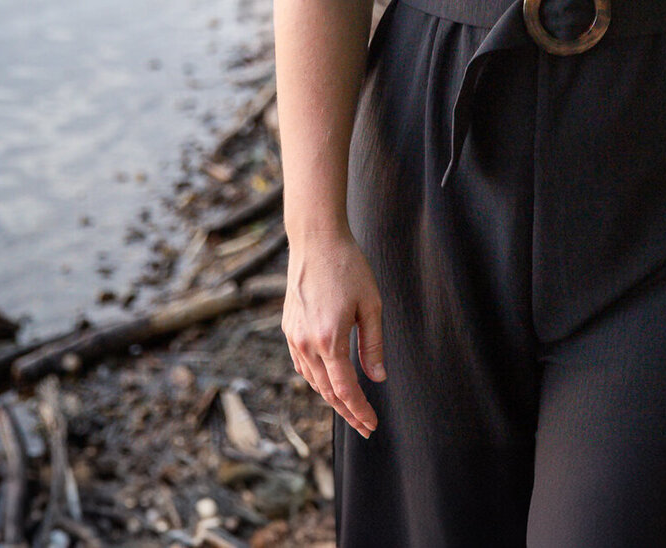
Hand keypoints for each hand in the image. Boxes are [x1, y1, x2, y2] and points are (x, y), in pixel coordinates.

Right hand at [283, 230, 386, 437]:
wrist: (316, 239)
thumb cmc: (348, 266)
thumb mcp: (371, 304)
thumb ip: (373, 345)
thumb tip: (377, 378)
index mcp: (329, 339)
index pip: (345, 390)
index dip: (359, 411)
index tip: (372, 425)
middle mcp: (306, 343)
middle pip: (327, 391)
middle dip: (347, 412)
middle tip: (364, 426)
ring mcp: (294, 336)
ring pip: (312, 381)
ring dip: (331, 397)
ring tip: (350, 407)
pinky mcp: (288, 328)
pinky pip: (301, 364)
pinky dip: (316, 379)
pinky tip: (328, 380)